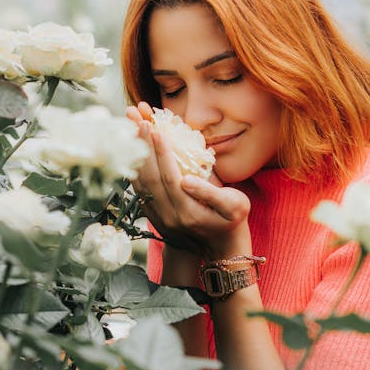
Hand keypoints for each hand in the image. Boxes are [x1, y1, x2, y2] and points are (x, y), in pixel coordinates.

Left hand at [126, 103, 251, 258]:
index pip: (170, 177)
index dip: (162, 152)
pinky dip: (135, 169)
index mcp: (189, 211)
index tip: (156, 130)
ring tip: (135, 132)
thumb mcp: (234, 206)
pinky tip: (135, 153)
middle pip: (150, 178)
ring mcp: (159, 218)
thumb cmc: (232, 221)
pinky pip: (139, 191)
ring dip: (137, 156)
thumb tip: (187, 180)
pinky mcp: (154, 216)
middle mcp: (169, 216)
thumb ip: (211, 193)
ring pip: (141, 184)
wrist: (221, 246)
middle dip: (145, 148)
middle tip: (140, 122)